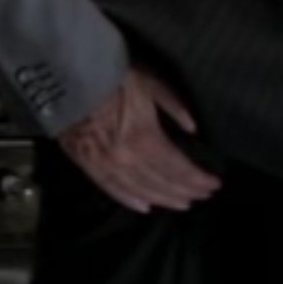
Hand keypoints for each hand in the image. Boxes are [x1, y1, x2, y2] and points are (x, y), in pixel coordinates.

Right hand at [58, 66, 221, 213]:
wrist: (68, 78)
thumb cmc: (112, 77)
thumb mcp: (151, 83)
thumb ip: (174, 106)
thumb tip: (193, 129)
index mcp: (145, 138)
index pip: (178, 168)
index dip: (198, 178)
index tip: (215, 183)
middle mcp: (126, 159)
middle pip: (162, 183)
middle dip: (186, 191)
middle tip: (203, 196)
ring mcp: (105, 164)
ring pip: (140, 191)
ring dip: (163, 199)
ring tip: (182, 204)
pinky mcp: (87, 165)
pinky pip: (111, 189)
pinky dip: (129, 200)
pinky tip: (144, 206)